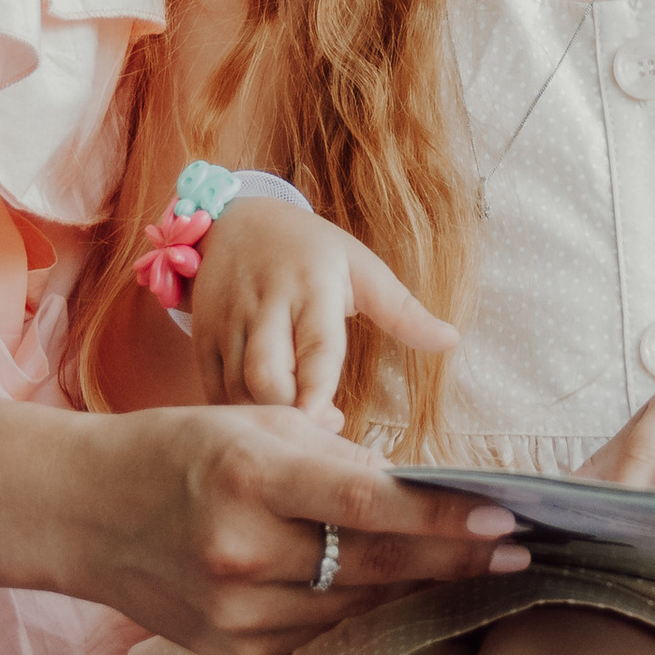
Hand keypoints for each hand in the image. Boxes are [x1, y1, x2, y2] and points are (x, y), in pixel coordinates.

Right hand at [65, 407, 524, 654]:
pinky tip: (387, 588)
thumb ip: (334, 458)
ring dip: (412, 586)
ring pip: (353, 604)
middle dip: (454, 560)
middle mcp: (240, 551)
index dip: (443, 520)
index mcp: (248, 478)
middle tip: (516, 553)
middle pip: (374, 565)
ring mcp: (233, 610)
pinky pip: (317, 629)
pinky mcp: (229, 647)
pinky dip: (354, 606)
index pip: (369, 506)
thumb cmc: (175, 451)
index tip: (504, 519)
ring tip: (464, 566)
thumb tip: (416, 490)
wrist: (80, 512)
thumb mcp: (252, 426)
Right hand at [188, 197, 457, 414]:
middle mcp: (265, 304)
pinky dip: (236, 414)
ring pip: (237, 387)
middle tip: (324, 428)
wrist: (237, 221)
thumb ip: (403, 310)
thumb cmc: (312, 250)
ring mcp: (227, 321)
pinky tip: (266, 424)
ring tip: (301, 433)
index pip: (317, 346)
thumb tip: (452, 340)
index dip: (321, 390)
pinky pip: (212, 388)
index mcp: (311, 286)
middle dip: (291, 413)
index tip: (334, 424)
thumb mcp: (361, 269)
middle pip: (266, 374)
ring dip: (266, 420)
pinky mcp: (201, 336)